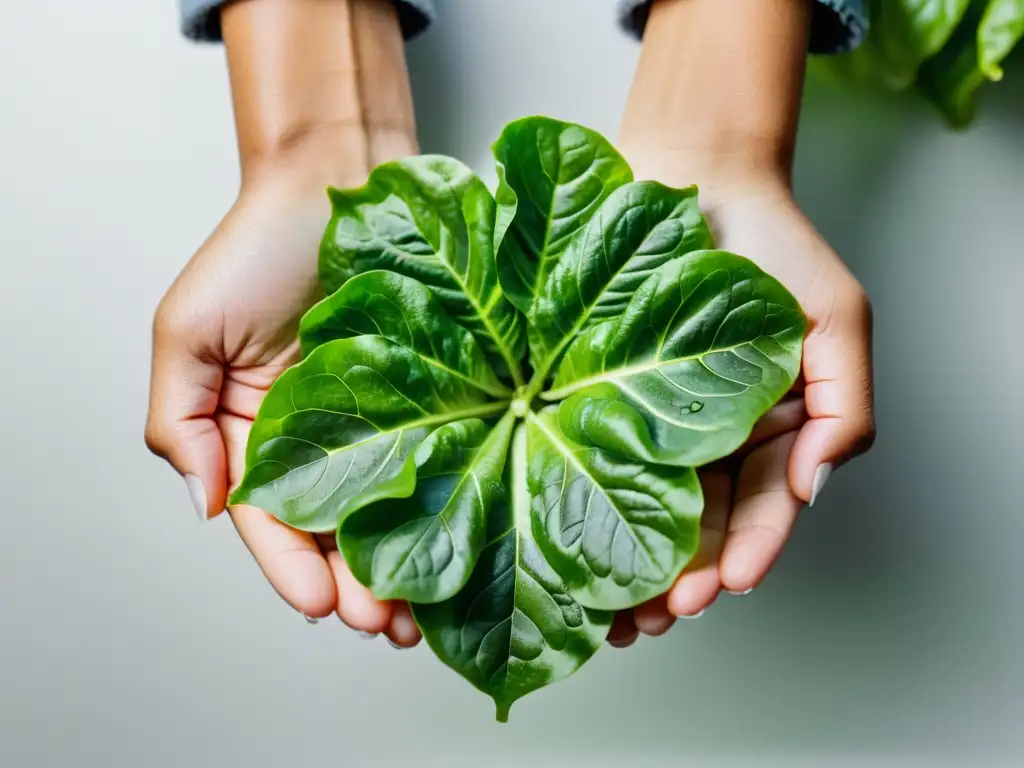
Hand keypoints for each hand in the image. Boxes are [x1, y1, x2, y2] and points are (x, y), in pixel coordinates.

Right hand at [145, 135, 421, 647]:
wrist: (339, 177)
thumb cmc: (256, 248)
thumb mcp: (188, 332)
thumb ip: (179, 423)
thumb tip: (207, 507)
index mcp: (257, 436)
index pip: (270, 522)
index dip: (291, 571)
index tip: (320, 608)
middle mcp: (323, 441)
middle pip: (337, 535)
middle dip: (357, 588)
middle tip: (385, 626)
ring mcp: (384, 423)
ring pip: (393, 514)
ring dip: (405, 568)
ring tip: (424, 614)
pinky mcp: (438, 399)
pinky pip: (442, 464)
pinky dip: (448, 510)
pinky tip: (465, 544)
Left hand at [605, 155, 875, 646]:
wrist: (690, 178)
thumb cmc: (772, 247)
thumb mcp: (835, 316)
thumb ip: (844, 401)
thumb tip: (814, 484)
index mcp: (766, 436)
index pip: (761, 513)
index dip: (746, 555)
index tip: (721, 588)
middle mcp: (706, 443)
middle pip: (696, 532)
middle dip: (677, 585)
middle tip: (650, 622)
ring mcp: (647, 425)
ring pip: (638, 514)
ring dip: (624, 570)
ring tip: (606, 616)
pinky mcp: (594, 402)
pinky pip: (586, 463)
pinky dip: (577, 509)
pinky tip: (558, 546)